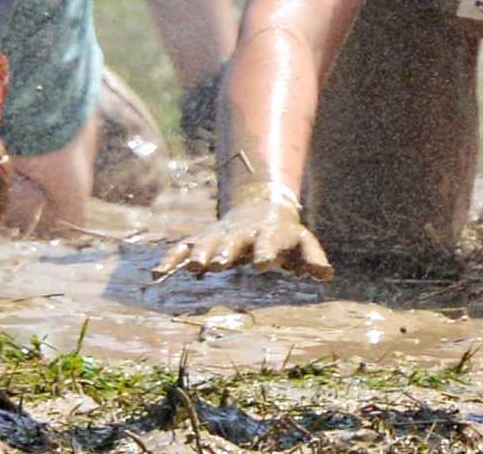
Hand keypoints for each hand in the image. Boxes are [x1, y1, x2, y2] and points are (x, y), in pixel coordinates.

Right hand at [154, 196, 332, 280]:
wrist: (260, 209)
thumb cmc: (283, 235)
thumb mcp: (300, 244)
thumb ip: (312, 258)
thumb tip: (326, 275)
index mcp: (268, 234)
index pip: (268, 242)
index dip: (266, 252)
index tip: (263, 265)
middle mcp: (241, 234)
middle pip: (232, 242)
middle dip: (225, 252)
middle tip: (218, 264)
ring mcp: (220, 236)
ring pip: (206, 243)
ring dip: (198, 254)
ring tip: (190, 268)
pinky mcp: (201, 241)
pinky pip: (182, 248)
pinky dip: (170, 259)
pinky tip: (156, 275)